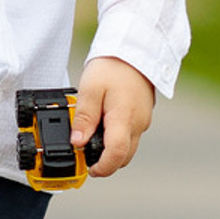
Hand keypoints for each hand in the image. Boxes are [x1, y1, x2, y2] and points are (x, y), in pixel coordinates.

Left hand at [75, 55, 154, 178]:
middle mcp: (138, 124)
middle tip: (85, 154)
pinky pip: (131, 135)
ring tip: (92, 136)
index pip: (116, 155)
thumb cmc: (112, 66)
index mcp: (124, 119)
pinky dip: (117, 138)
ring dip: (112, 150)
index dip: (102, 168)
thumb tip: (77, 142)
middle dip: (106, 162)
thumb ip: (84, 118)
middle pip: (124, 156)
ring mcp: (143, 120)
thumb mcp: (90, 89)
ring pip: (129, 147)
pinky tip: (103, 125)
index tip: (89, 169)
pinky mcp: (143, 115)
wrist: (134, 49)